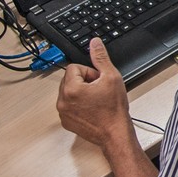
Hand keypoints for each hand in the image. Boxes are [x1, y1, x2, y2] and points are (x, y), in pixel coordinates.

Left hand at [56, 38, 133, 152]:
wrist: (115, 133)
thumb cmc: (114, 109)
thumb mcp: (111, 77)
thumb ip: (100, 58)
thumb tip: (94, 43)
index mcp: (71, 89)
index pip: (73, 67)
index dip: (89, 72)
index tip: (98, 81)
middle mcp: (62, 101)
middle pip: (69, 79)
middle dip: (84, 81)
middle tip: (99, 89)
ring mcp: (63, 113)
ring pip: (68, 92)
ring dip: (81, 92)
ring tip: (96, 99)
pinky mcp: (66, 122)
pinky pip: (68, 105)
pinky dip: (78, 104)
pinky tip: (92, 108)